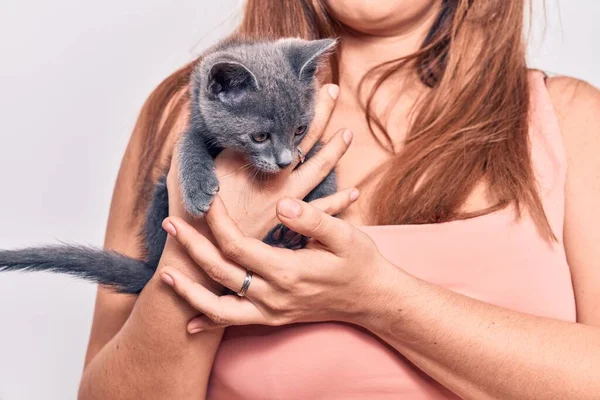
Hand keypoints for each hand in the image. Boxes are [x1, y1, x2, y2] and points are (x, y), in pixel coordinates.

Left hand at [158, 194, 395, 332]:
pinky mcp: (273, 318)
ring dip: (189, 292)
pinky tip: (190, 322)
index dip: (217, 221)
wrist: (371, 299)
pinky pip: (234, 324)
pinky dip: (209, 322)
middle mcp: (274, 296)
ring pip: (219, 308)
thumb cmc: (359, 263)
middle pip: (220, 272)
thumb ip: (313, 219)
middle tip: (170, 224)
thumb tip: (282, 204)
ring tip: (164, 276)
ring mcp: (272, 311)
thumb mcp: (345, 236)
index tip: (206, 197)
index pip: (238, 245)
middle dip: (191, 247)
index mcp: (288, 271)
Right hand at [165, 84, 347, 239]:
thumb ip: (201, 143)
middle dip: (318, 112)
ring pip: (318, 167)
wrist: (204, 256)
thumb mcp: (188, 167)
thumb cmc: (192, 212)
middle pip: (302, 137)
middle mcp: (271, 174)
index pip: (277, 121)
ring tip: (348, 132)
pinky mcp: (291, 222)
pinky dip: (340, 200)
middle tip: (331, 90)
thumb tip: (210, 116)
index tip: (304, 80)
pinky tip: (355, 191)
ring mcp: (285, 199)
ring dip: (335, 148)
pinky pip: (323, 209)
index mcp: (249, 157)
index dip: (292, 101)